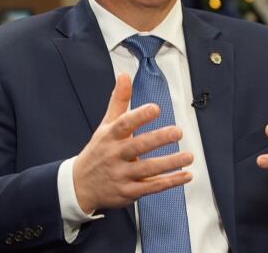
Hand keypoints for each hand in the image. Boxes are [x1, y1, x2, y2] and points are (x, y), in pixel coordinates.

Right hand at [72, 73, 193, 212]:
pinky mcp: (128, 192)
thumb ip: (119, 101)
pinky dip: (170, 182)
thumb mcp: (105, 125)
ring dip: (169, 163)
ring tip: (188, 156)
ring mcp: (121, 175)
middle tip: (177, 132)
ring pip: (147, 169)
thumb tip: (124, 75)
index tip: (155, 108)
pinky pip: (151, 187)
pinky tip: (186, 175)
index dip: (139, 116)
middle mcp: (115, 155)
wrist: (80, 186)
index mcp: (109, 137)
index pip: (123, 124)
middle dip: (158, 139)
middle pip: (137, 146)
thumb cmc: (99, 151)